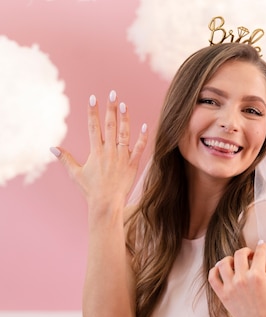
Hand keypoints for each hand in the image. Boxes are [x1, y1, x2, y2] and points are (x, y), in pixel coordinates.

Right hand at [50, 90, 147, 212]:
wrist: (106, 204)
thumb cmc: (90, 190)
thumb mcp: (75, 174)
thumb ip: (65, 159)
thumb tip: (51, 148)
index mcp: (96, 152)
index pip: (93, 127)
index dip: (93, 111)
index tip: (93, 98)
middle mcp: (109, 152)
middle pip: (109, 126)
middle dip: (110, 108)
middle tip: (112, 93)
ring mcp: (121, 158)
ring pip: (124, 134)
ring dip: (124, 118)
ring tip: (124, 105)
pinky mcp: (132, 165)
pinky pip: (138, 149)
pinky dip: (142, 137)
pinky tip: (144, 125)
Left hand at [208, 240, 265, 316]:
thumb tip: (262, 254)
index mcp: (258, 276)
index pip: (258, 253)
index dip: (261, 247)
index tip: (261, 246)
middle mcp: (242, 280)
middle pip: (239, 254)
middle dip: (246, 251)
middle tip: (249, 255)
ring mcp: (231, 287)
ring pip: (223, 263)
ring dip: (230, 259)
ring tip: (234, 263)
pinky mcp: (223, 295)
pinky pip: (212, 277)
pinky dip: (215, 270)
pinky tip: (221, 270)